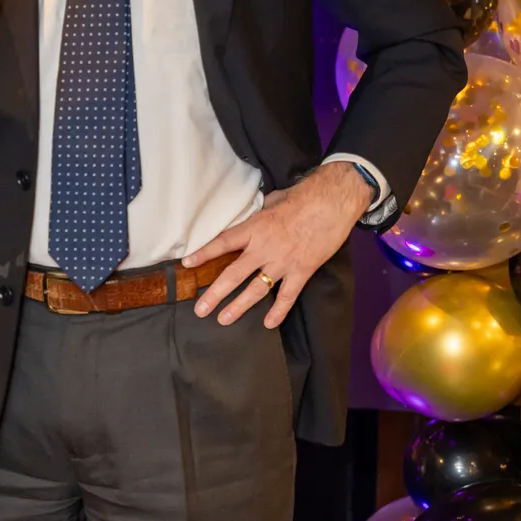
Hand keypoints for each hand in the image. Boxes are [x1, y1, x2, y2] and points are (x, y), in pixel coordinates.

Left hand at [182, 163, 374, 329]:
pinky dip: (278, 311)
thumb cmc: (303, 197)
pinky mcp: (302, 271)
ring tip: (223, 319)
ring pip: (256, 290)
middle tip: (200, 309)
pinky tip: (268, 323)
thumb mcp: (274, 201)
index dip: (203, 253)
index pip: (223, 243)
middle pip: (233, 274)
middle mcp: (264, 248)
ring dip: (238, 306)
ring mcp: (283, 263)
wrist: (333, 202)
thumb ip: (260, 214)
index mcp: (255, 228)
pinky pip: (287, 296)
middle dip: (214, 293)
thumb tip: (254, 216)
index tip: (187, 264)